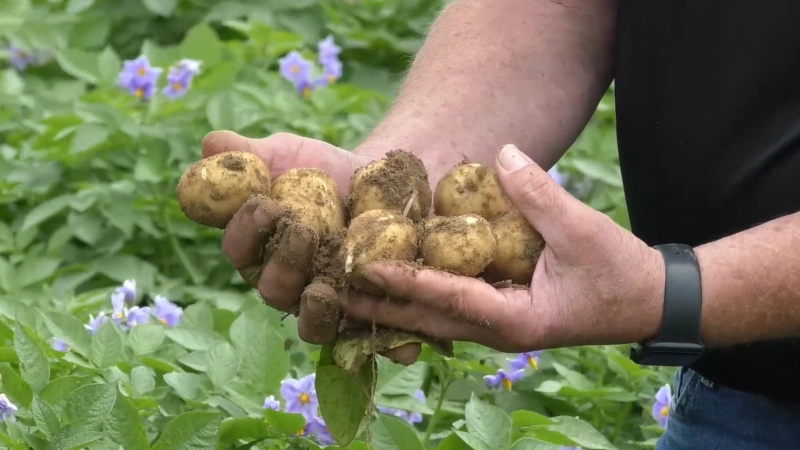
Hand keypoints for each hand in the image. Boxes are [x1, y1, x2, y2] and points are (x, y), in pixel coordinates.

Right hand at [202, 130, 375, 344]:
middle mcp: (287, 286)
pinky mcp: (365, 318)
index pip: (239, 249)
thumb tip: (211, 143)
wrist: (381, 183)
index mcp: (258, 252)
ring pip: (314, 324)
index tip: (265, 203)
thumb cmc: (323, 169)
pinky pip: (367, 337)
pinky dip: (379, 341)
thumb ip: (251, 155)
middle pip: (274, 289)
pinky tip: (389, 331)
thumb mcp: (289, 156)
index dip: (246, 230)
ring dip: (316, 310)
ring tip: (325, 289)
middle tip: (304, 231)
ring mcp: (325, 307)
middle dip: (285, 263)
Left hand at [337, 144, 665, 352]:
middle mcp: (497, 332)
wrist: (646, 301)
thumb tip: (501, 155)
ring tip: (345, 287)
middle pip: (425, 319)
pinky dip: (415, 295)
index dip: (407, 279)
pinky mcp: (496, 313)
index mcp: (515, 320)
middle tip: (331, 287)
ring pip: (431, 318)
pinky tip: (389, 281)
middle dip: (379, 304)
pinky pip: (446, 307)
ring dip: (390, 303)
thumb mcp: (583, 229)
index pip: (449, 298)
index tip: (367, 264)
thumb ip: (540, 194)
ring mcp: (495, 327)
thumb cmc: (619, 272)